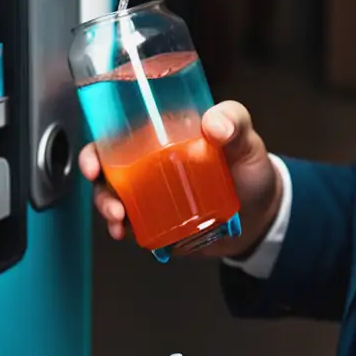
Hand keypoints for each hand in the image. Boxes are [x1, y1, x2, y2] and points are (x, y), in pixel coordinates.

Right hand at [78, 101, 281, 258]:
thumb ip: (235, 123)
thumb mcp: (246, 139)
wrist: (260, 217)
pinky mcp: (154, 218)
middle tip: (104, 194)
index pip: (122, 127)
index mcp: (164, 133)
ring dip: (106, 206)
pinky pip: (128, 221)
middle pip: (108, 163)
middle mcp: (149, 159)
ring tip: (119, 220)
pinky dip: (121, 227)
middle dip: (95, 179)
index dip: (100, 140)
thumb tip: (215, 125)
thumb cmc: (249, 168)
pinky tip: (125, 233)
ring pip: (112, 193)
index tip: (94, 159)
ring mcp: (150, 190)